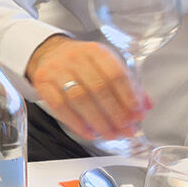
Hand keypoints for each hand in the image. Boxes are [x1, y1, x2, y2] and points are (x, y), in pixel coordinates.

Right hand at [28, 35, 147, 140]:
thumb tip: (145, 106)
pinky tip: (89, 132)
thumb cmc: (83, 63)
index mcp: (96, 51)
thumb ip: (128, 84)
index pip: (115, 74)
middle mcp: (75, 58)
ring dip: (98, 121)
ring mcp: (56, 70)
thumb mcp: (106, 65)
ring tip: (111, 135)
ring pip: (79, 99)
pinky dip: (76, 122)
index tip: (138, 114)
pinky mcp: (42, 83)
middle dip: (116, 113)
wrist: (49, 52)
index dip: (129, 96)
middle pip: (98, 88)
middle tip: (127, 130)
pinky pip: (59, 106)